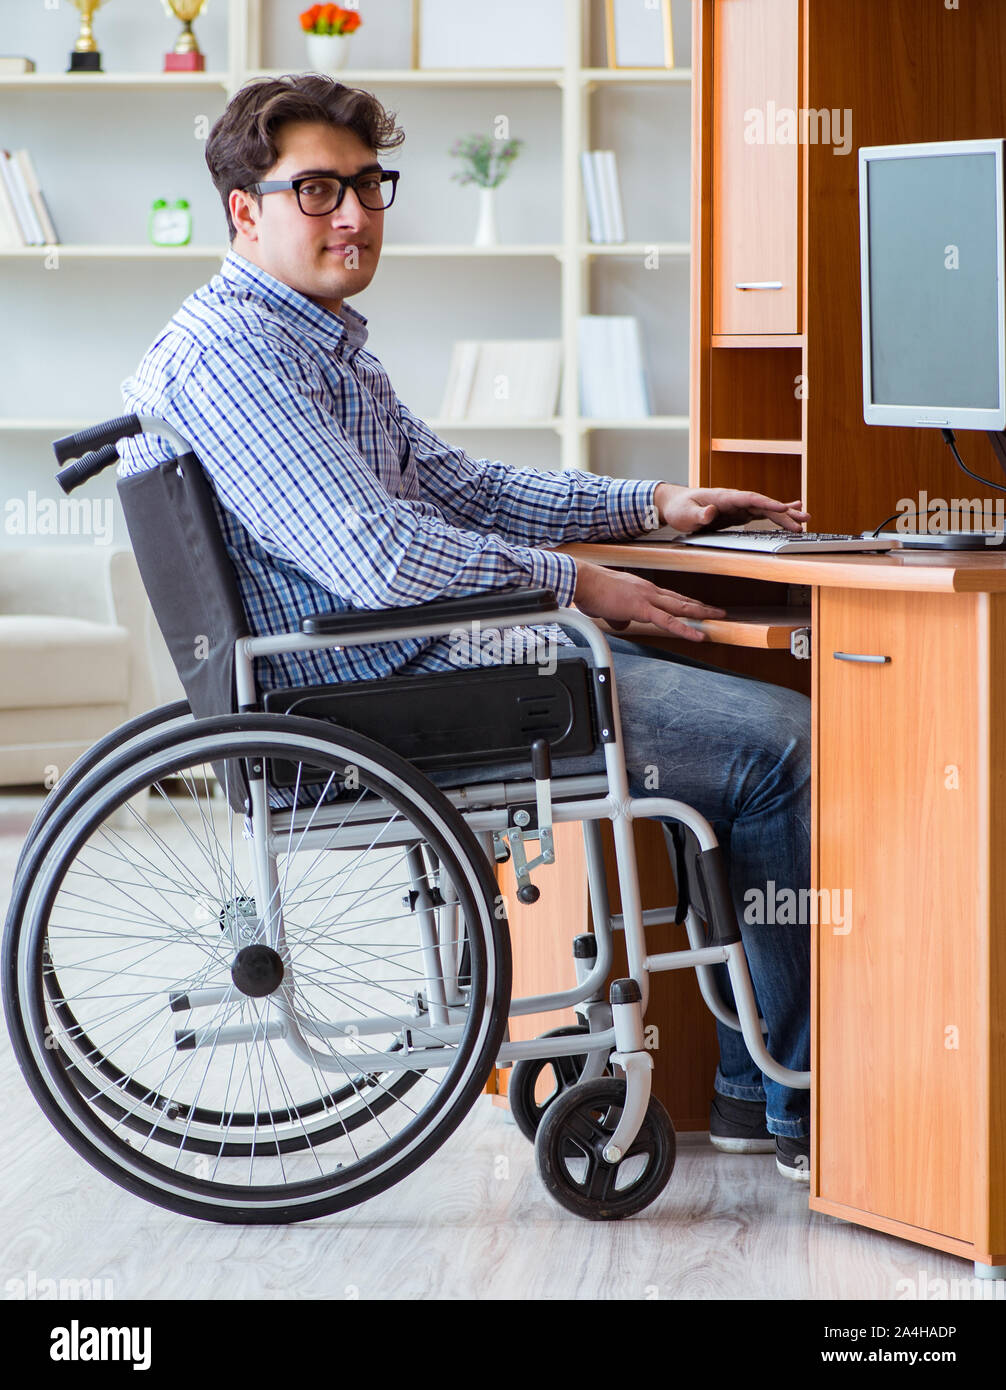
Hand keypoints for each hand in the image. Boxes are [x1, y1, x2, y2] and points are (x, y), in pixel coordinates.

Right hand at [573, 560, 725, 642]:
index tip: (698, 606)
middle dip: (701, 606)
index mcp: (642, 589)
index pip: (670, 597)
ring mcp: (647, 598)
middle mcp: (649, 591)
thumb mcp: (607, 608)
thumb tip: (623, 625)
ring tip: (717, 618)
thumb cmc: (591, 592)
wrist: (583, 582)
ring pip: (680, 607)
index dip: (686, 603)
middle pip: (681, 600)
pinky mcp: (642, 608)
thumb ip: (619, 617)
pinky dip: (685, 629)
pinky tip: (698, 636)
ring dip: (701, 613)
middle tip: (718, 611)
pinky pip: (668, 621)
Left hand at [653, 483, 809, 534]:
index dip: (767, 503)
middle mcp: (735, 500)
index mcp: (724, 496)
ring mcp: (738, 507)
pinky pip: (760, 514)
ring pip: (766, 509)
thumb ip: (700, 514)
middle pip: (764, 504)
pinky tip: (789, 515)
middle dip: (784, 512)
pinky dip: (775, 515)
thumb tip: (712, 512)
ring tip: (805, 519)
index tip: (783, 508)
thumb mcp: (686, 513)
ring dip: (785, 515)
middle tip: (804, 519)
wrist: (674, 505)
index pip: (750, 498)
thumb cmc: (679, 508)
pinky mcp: (738, 514)